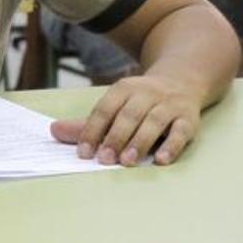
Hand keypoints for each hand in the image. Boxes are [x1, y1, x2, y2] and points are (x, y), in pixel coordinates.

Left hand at [50, 73, 202, 165]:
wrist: (182, 81)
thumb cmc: (140, 101)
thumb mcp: (115, 105)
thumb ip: (88, 123)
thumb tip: (54, 131)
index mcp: (123, 89)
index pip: (104, 109)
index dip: (92, 130)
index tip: (84, 153)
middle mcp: (146, 93)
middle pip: (129, 115)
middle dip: (115, 137)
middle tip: (104, 159)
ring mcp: (169, 104)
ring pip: (154, 122)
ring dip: (139, 142)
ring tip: (126, 161)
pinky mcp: (189, 117)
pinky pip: (181, 131)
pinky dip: (172, 146)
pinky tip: (161, 160)